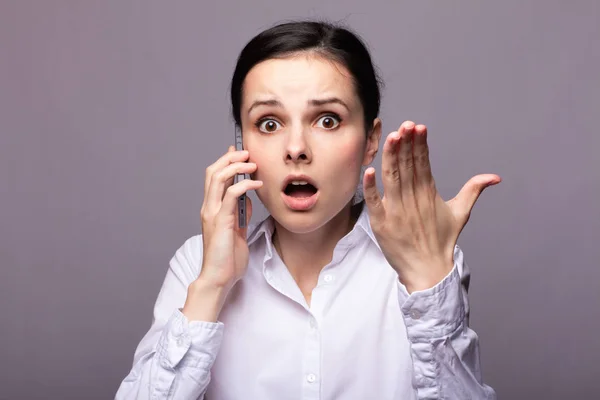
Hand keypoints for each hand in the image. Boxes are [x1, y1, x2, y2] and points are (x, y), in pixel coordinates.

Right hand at [198, 145, 262, 287]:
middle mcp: (208, 208)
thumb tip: (247, 199)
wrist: (219, 278)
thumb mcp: (238, 231)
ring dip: (236, 166)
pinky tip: (257, 184)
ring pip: (218, 178)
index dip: (226, 161)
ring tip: (252, 163)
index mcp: (211, 209)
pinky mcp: (221, 221)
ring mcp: (212, 213)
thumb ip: (240, 214)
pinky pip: (231, 195)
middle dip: (230, 158)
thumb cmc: (227, 259)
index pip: (214, 177)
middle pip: (213, 171)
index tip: (239, 152)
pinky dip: (244, 185)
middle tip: (247, 153)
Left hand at [362, 121, 500, 292]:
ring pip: (392, 179)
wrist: (429, 270)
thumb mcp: (460, 213)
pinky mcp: (381, 223)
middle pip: (408, 167)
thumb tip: (495, 177)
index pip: (423, 163)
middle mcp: (413, 199)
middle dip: (406, 145)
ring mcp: (396, 211)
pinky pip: (374, 202)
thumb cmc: (442, 241)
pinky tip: (370, 170)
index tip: (418, 127)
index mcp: (429, 193)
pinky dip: (371, 188)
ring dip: (391, 158)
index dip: (420, 145)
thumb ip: (473, 190)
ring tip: (392, 138)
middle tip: (405, 126)